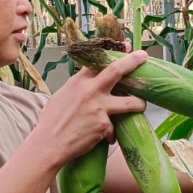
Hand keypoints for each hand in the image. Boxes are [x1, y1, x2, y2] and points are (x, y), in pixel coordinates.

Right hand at [35, 49, 147, 166]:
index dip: (114, 53)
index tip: (126, 47)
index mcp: (78, 82)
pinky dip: (110, 133)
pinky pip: (114, 128)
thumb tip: (88, 83)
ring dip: (139, 103)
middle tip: (144, 56)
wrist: (48, 144)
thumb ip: (78, 87)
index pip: (98, 60)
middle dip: (133, 61)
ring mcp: (99, 108)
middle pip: (116, 70)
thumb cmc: (50, 122)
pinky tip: (102, 138)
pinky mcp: (104, 126)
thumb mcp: (61, 96)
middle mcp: (91, 91)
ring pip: (131, 102)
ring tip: (141, 105)